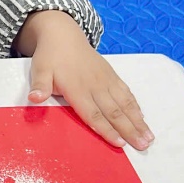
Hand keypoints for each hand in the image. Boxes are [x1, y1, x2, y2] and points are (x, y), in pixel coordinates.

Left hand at [17, 11, 152, 149]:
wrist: (63, 36)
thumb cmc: (50, 57)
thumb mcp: (39, 70)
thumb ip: (39, 86)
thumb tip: (34, 98)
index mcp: (77, 88)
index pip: (93, 114)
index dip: (106, 129)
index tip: (119, 143)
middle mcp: (95, 86)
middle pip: (114, 112)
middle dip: (129, 130)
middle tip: (143, 146)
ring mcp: (106, 80)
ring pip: (125, 104)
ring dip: (138, 121)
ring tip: (149, 137)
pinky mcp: (112, 76)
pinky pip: (127, 93)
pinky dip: (136, 107)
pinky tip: (143, 118)